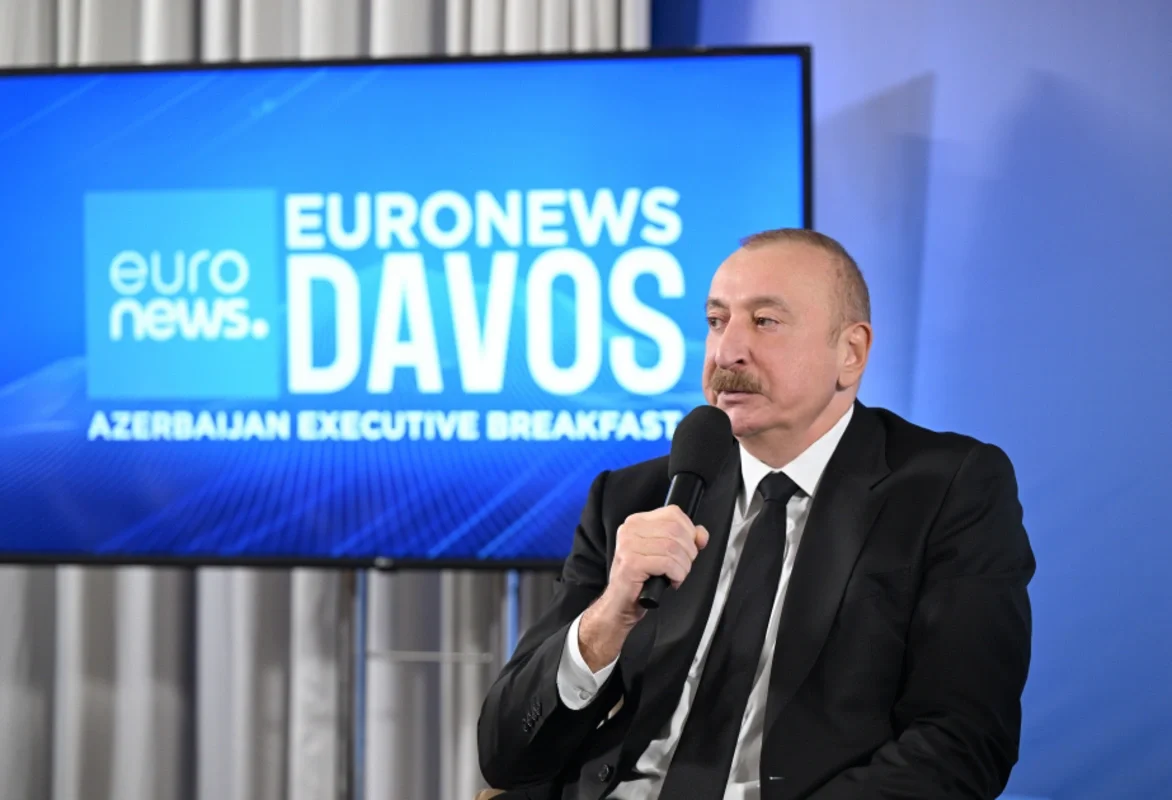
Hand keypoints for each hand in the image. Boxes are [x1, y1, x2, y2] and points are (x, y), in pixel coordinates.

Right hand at [578, 507, 708, 669]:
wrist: (621, 604)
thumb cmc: (641, 579)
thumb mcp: (665, 553)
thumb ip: (685, 539)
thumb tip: (701, 535)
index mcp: (637, 522)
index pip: (674, 513)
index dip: (689, 531)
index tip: (689, 548)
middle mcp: (630, 530)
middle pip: (676, 530)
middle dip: (688, 552)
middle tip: (682, 567)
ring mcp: (628, 546)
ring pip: (673, 548)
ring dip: (683, 567)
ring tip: (675, 576)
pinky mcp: (631, 563)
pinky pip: (667, 563)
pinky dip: (677, 575)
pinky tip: (670, 581)